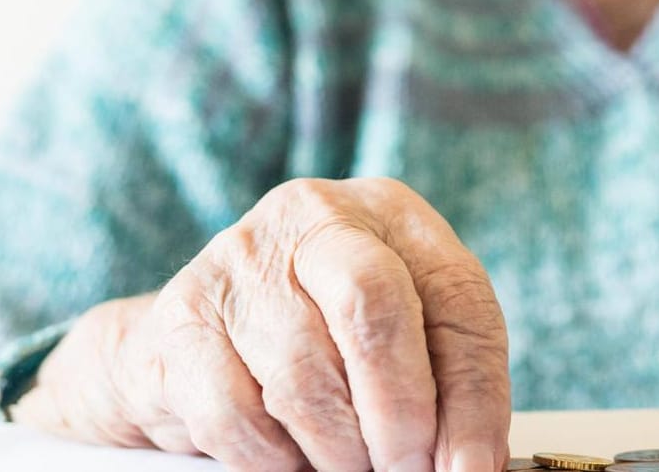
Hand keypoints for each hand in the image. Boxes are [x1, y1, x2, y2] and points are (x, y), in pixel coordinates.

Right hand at [12, 177, 509, 471]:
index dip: (475, 395)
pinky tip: (292, 459)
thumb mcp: (404, 330)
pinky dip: (274, 460)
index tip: (469, 465)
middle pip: (372, 309)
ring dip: (339, 450)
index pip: (458, 296)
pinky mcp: (183, 320)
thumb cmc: (325, 329)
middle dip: (400, 414)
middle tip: (407, 469)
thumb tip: (469, 465)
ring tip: (351, 466)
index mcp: (389, 213)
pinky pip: (236, 415)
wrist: (198, 332)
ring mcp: (240, 263)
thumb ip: (447, 381)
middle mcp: (315, 218)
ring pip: (304, 377)